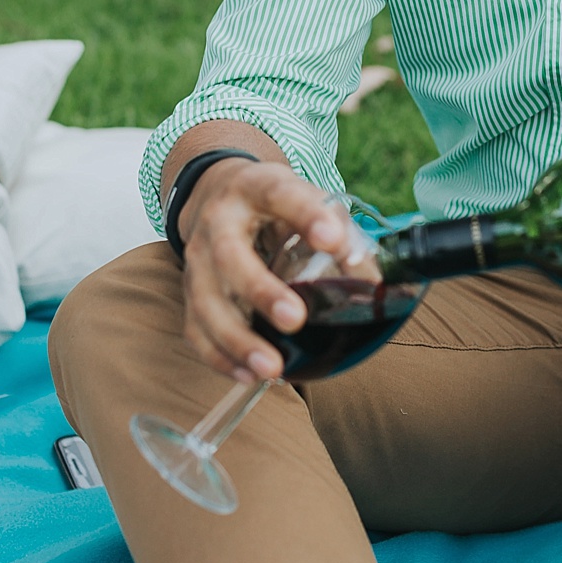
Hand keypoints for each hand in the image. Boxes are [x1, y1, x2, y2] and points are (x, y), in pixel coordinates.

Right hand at [177, 159, 350, 382]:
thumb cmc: (275, 202)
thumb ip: (341, 232)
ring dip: (237, 340)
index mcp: (257, 188)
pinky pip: (194, 328)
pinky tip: (249, 375)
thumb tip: (373, 283)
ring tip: (271, 367)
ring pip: (205, 302)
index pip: (281, 195)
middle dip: (260, 291)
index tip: (332, 240)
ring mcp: (196, 258)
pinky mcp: (188, 290)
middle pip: (229, 257)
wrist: (219, 192)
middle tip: (294, 319)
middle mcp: (218, 222)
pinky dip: (219, 356)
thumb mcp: (307, 199)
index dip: (307, 216)